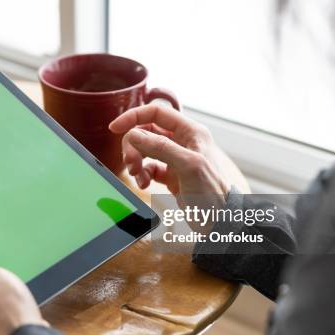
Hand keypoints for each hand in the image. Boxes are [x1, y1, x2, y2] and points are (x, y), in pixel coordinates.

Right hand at [109, 104, 249, 205]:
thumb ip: (161, 148)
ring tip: (138, 176)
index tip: (115, 128)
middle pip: (146, 132)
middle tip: (130, 163)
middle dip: (134, 146)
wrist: (219, 222)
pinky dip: (142, 175)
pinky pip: (148, 167)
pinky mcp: (171, 175)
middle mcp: (183, 141)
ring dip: (136, 161)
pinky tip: (145, 184)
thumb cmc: (212, 193)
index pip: (156, 113)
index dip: (134, 117)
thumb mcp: (188, 166)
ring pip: (145, 150)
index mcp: (191, 131)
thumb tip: (134, 134)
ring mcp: (176, 158)